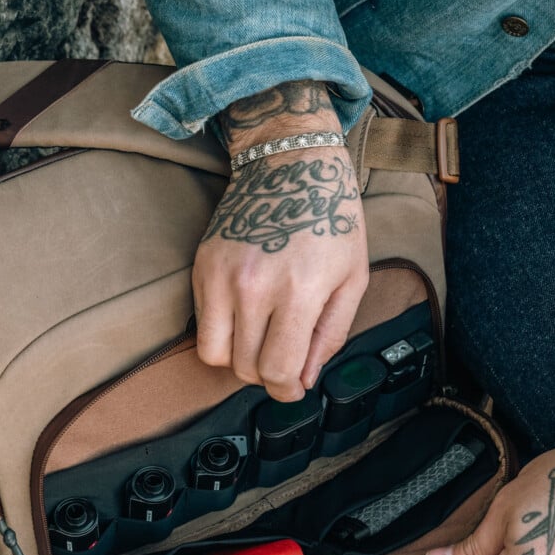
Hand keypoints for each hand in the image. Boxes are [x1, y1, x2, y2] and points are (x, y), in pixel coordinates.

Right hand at [193, 81, 368, 401]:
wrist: (290, 164)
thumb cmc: (331, 219)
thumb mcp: (352, 279)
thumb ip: (329, 335)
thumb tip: (303, 378)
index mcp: (299, 291)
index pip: (277, 370)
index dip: (286, 390)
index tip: (291, 389)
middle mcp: (253, 287)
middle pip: (244, 367)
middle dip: (266, 375)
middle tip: (281, 359)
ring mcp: (221, 276)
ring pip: (213, 354)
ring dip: (238, 358)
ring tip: (259, 340)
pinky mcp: (202, 266)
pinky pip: (202, 324)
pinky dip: (222, 330)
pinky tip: (245, 312)